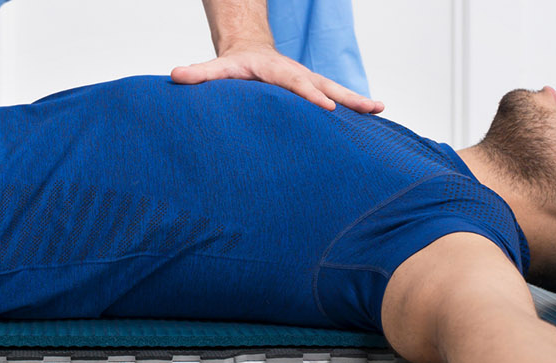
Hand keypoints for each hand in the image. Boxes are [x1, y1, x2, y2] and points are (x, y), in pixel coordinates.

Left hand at [171, 45, 383, 112]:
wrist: (251, 51)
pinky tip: (376, 116)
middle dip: (347, 97)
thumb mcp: (217, 68)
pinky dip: (356, 106)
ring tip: (380, 109)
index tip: (326, 107)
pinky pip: (338, 98)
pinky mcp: (316, 90)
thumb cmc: (235, 66)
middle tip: (371, 107)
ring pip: (337, 91)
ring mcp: (310, 82)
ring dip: (358, 101)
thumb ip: (199, 74)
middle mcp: (299, 75)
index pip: (296, 83)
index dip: (310, 94)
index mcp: (278, 72)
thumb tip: (175, 76)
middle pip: (326, 85)